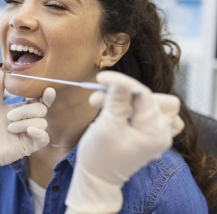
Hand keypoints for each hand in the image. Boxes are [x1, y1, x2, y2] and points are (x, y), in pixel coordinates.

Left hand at [0, 66, 55, 186]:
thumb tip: (3, 64)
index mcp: (21, 108)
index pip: (39, 99)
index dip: (46, 94)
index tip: (47, 89)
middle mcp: (28, 120)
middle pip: (41, 109)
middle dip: (27, 110)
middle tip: (9, 116)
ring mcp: (30, 133)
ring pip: (42, 122)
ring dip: (25, 123)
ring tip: (9, 127)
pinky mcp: (30, 146)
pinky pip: (44, 138)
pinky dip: (39, 133)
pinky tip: (28, 130)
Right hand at [65, 71, 183, 213]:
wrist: (97, 180)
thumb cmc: (100, 157)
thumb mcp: (106, 126)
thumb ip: (116, 101)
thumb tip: (120, 80)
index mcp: (155, 132)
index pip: (144, 95)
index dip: (122, 83)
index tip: (100, 78)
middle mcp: (162, 133)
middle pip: (154, 98)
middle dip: (127, 92)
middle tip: (103, 94)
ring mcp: (156, 134)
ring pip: (152, 104)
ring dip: (129, 99)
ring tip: (102, 103)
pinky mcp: (148, 134)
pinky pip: (148, 114)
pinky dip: (133, 108)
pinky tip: (115, 110)